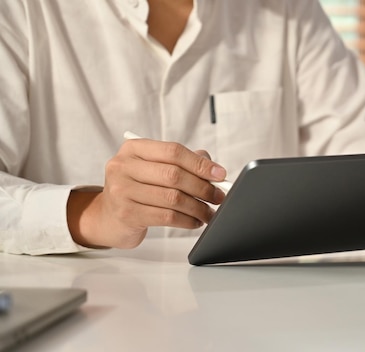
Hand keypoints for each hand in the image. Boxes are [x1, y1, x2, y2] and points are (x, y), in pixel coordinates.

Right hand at [67, 138, 226, 248]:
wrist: (108, 216)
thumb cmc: (138, 189)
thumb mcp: (155, 169)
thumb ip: (183, 163)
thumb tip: (214, 170)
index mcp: (133, 148)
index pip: (173, 151)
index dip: (200, 163)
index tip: (220, 174)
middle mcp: (123, 166)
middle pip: (174, 175)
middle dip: (203, 187)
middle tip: (218, 197)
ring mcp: (122, 191)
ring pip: (173, 198)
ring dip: (198, 207)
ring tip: (209, 212)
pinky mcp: (127, 214)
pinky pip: (167, 217)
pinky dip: (187, 220)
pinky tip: (195, 221)